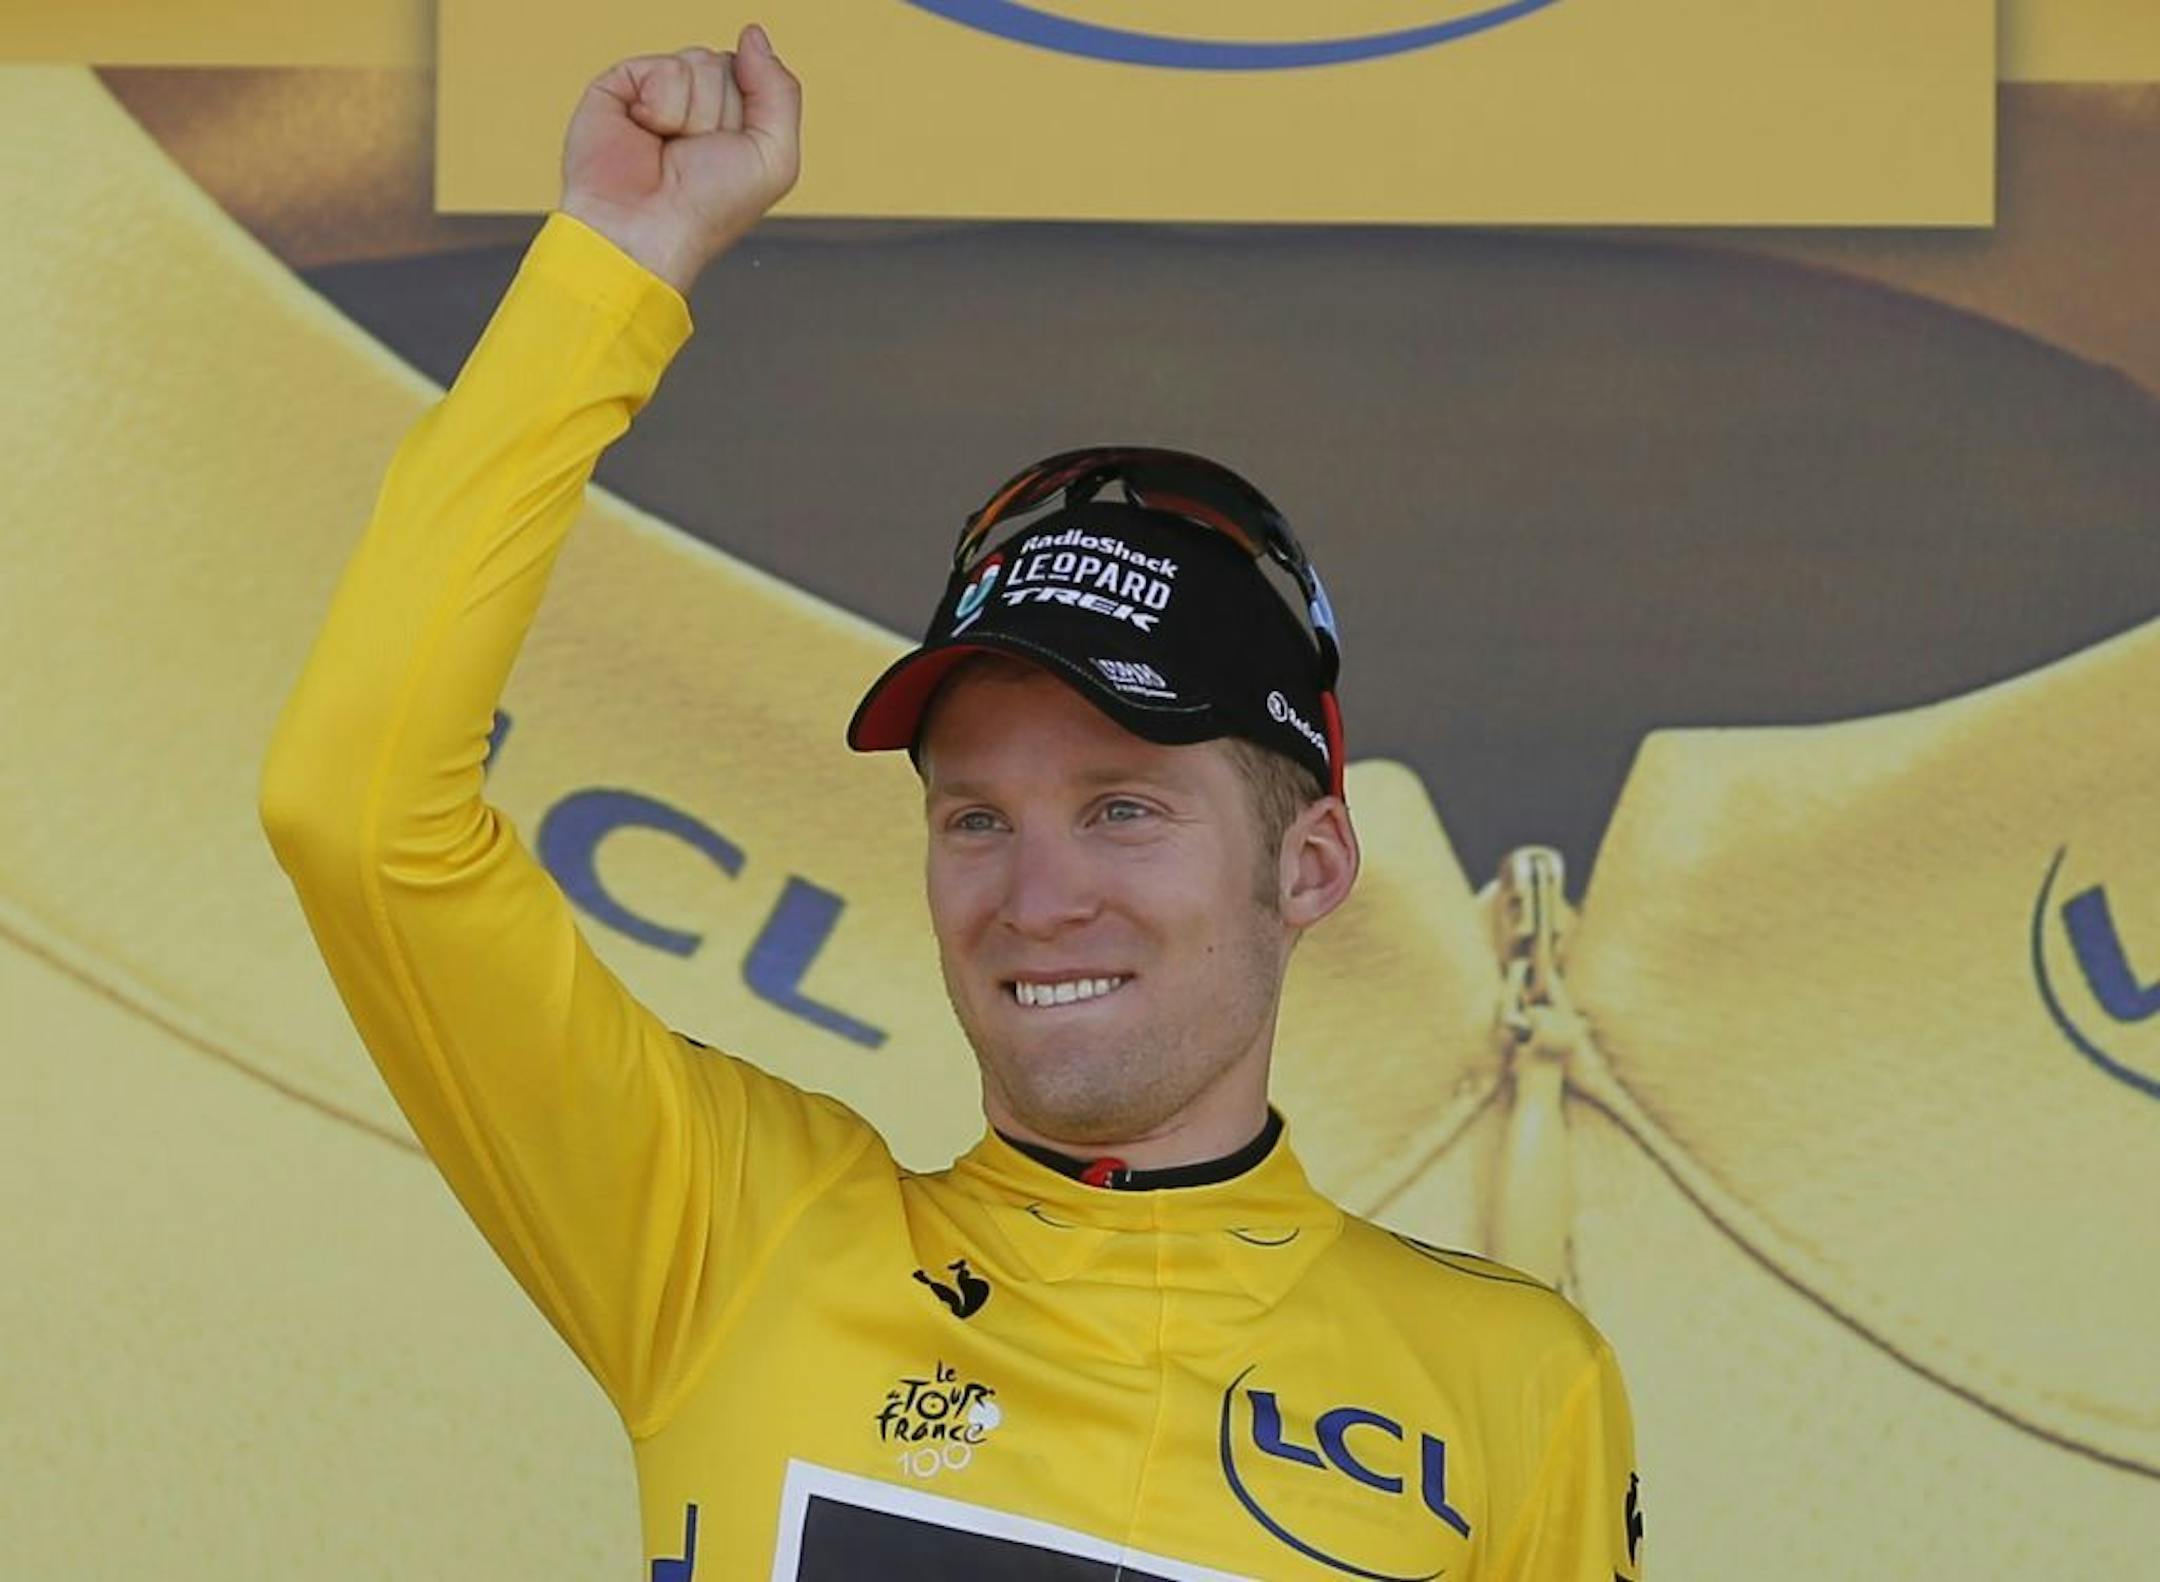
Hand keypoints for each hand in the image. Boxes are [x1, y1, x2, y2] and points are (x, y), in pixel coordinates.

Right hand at [558, 24, 801, 295]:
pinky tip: (647, 132)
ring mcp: (658, 94)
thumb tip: (754, 36)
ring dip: (692, 113)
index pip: (755, 75)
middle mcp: (696, 106)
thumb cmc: (707, 211)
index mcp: (734, 124)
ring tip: (670, 148)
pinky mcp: (622, 87)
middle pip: (725, 64)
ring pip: (697, 62)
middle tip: (697, 153)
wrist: (645, 229)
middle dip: (720, 113)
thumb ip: (780, 90)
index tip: (732, 151)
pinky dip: (662, 104)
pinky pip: (663, 66)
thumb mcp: (774, 158)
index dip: (751, 111)